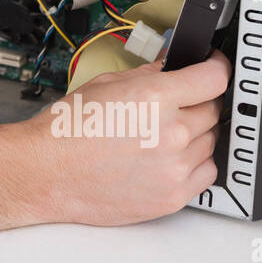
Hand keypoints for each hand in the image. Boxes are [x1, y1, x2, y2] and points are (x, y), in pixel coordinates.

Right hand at [24, 49, 230, 224]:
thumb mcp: (105, 85)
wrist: (47, 173)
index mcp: (154, 97)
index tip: (212, 67)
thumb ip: (148, 74)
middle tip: (175, 104)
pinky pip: (207, 173)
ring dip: (195, 134)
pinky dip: (194, 163)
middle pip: (213, 109)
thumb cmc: (67, 131)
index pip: (215, 77)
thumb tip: (172, 66)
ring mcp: (175, 168)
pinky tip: (169, 158)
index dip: (215, 67)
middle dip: (197, 101)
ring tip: (161, 135)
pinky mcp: (174, 196)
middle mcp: (171, 132)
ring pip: (211, 141)